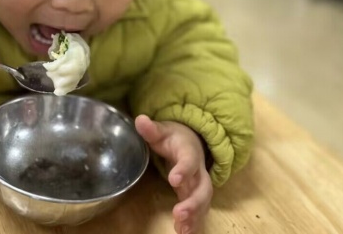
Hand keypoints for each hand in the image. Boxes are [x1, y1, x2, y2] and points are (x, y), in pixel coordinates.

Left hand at [135, 115, 212, 233]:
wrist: (191, 141)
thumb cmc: (173, 138)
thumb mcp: (162, 131)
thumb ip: (151, 129)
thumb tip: (139, 120)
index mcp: (189, 153)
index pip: (189, 161)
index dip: (184, 170)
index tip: (174, 179)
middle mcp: (199, 171)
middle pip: (203, 188)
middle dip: (193, 202)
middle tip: (179, 213)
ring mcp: (199, 185)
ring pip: (203, 202)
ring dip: (194, 216)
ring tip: (181, 230)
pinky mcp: (195, 196)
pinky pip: (199, 211)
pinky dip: (194, 223)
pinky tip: (183, 232)